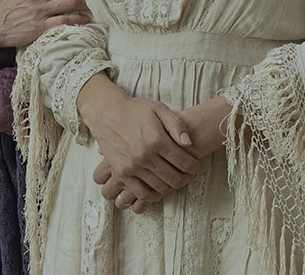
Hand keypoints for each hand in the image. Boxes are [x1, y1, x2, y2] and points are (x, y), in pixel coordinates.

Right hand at [92, 96, 231, 213]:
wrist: (107, 114)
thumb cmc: (135, 110)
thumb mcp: (159, 109)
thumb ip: (176, 125)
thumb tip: (189, 143)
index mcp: (157, 140)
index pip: (184, 162)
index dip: (195, 167)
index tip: (197, 165)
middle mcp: (145, 156)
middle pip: (174, 178)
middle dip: (187, 178)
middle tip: (190, 174)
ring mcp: (132, 167)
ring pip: (160, 187)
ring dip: (172, 186)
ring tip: (176, 179)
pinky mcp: (122, 173)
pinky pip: (142, 193)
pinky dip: (154, 195)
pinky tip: (160, 188)